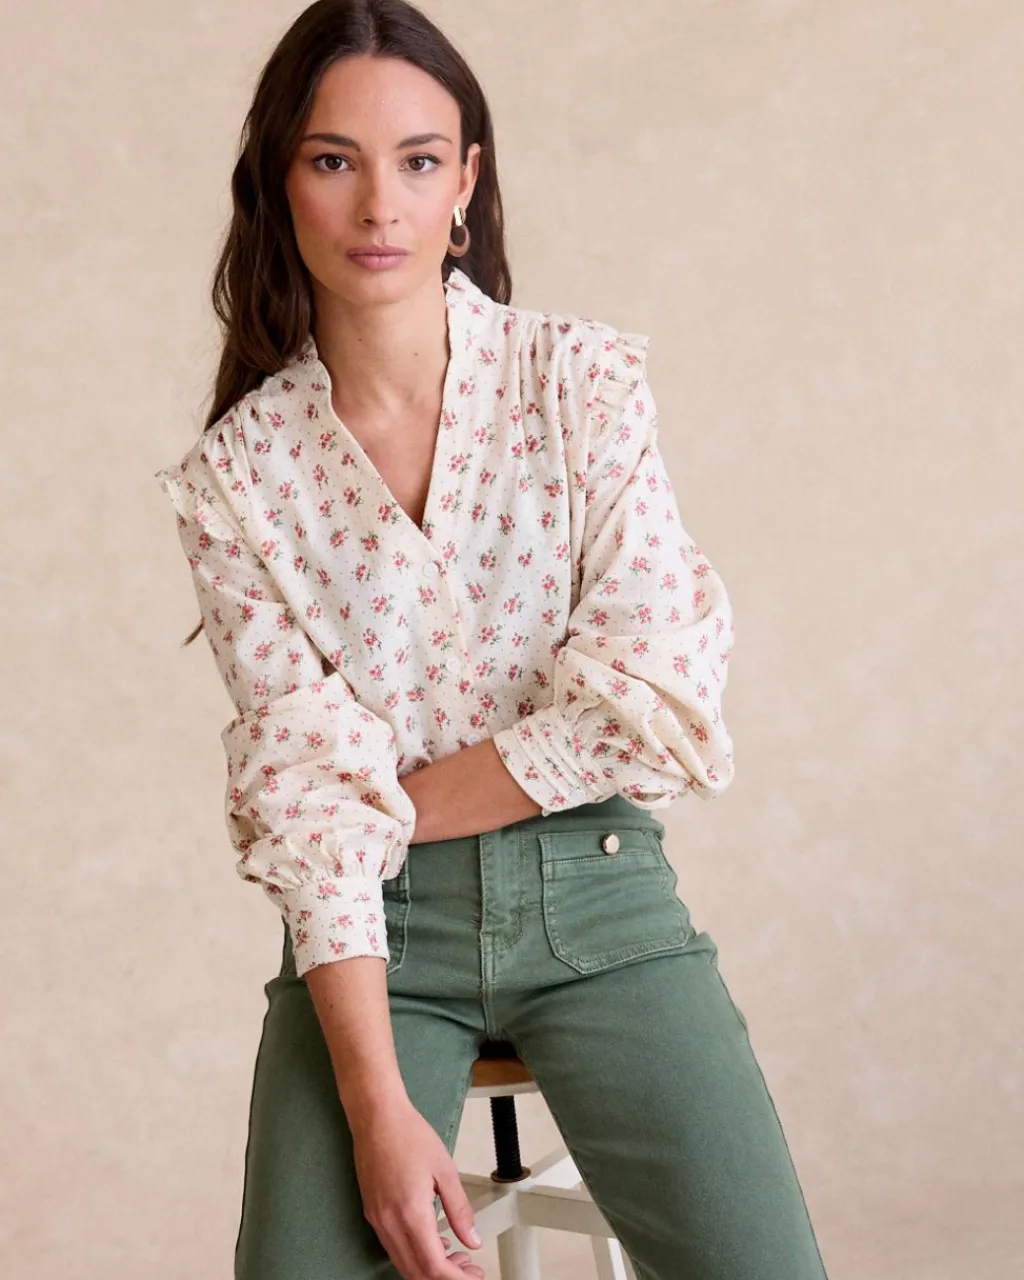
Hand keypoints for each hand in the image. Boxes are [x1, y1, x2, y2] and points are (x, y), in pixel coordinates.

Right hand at [352, 1097, 485, 1278]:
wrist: (377, 1116)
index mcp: (410, 1213)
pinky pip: (394, 1247)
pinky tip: (433, 1241)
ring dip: (429, 1268)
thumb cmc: (408, 1134)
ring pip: (403, 1263)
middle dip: (445, 1277)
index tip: (473, 1275)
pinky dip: (414, 1254)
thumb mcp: (445, 1170)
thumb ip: (460, 1210)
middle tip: (469, 1268)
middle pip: (416, 1273)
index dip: (456, 1279)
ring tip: (456, 1256)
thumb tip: (471, 1239)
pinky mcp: (372, 1213)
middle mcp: (389, 1223)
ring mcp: (377, 1220)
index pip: (433, 1267)